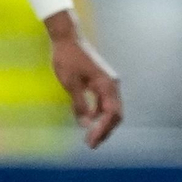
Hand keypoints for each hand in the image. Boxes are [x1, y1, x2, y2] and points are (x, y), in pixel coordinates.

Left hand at [50, 27, 122, 147]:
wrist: (66, 37)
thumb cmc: (67, 58)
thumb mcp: (70, 83)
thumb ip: (80, 104)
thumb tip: (86, 125)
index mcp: (107, 85)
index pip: (111, 114)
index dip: (102, 130)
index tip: (91, 141)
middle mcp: (112, 85)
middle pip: (115, 114)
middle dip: (105, 130)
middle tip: (91, 144)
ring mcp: (108, 82)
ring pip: (111, 109)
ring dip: (102, 123)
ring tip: (91, 137)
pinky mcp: (101, 81)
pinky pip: (104, 102)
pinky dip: (99, 113)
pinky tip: (89, 121)